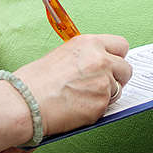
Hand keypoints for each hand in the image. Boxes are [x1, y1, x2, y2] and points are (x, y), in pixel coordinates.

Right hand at [13, 34, 130, 137]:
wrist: (26, 101)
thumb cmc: (36, 80)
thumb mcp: (63, 55)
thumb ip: (85, 57)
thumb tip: (98, 66)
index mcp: (89, 43)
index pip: (120, 45)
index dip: (117, 57)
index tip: (112, 64)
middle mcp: (100, 59)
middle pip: (126, 68)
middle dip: (117, 78)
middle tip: (102, 84)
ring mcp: (103, 82)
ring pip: (118, 90)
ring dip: (106, 95)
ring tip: (83, 97)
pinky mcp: (101, 104)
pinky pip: (107, 107)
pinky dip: (96, 109)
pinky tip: (78, 107)